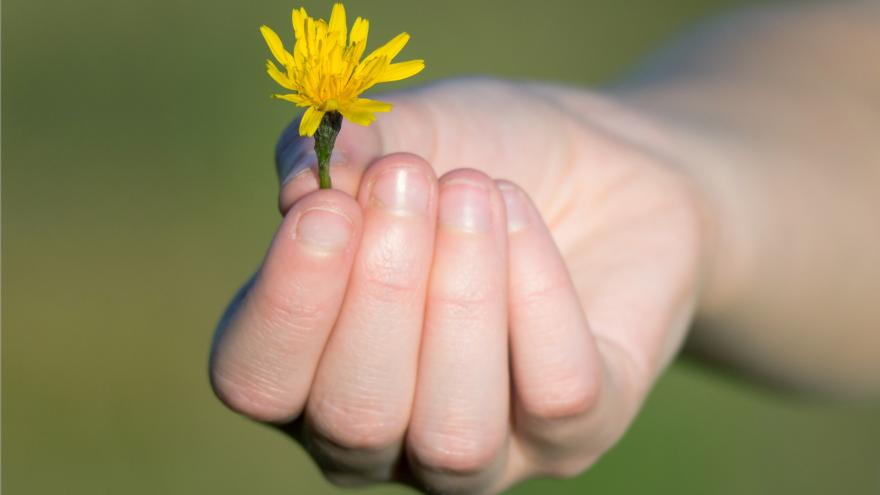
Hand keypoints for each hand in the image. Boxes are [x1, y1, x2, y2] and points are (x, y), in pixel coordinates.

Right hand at [210, 79, 706, 492]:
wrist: (598, 165)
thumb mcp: (408, 131)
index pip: (257, 381)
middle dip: (383, 289)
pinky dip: (538, 290)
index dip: (286, 304)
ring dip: (460, 298)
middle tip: (409, 178)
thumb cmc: (480, 157)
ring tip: (473, 191)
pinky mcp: (574, 437)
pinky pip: (555, 393)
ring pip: (454, 435)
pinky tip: (521, 214)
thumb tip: (300, 186)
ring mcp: (482, 452)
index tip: (326, 206)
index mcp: (310, 368)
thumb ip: (342, 151)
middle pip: (354, 417)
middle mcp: (386, 433)